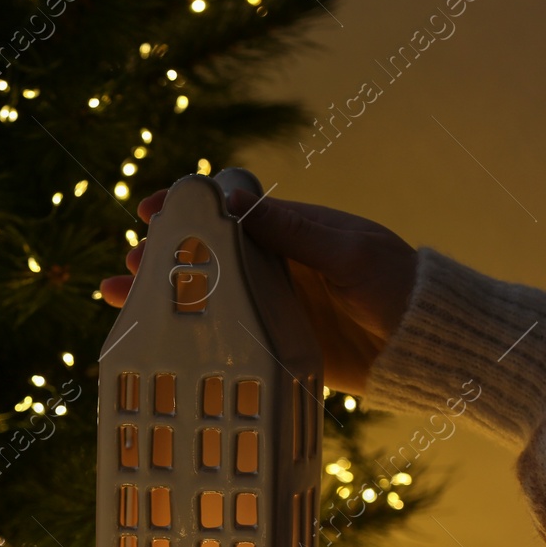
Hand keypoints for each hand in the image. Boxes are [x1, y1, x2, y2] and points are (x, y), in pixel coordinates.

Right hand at [98, 190, 419, 394]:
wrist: (428, 347)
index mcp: (290, 229)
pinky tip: (149, 338)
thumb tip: (229, 199)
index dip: (186, 206)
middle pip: (202, 250)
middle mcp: (273, 263)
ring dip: (159, 290)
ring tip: (116, 293)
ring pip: (201, 291)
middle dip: (162, 252)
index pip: (225, 207)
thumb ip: (290, 227)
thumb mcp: (346, 252)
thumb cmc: (396, 286)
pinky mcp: (270, 342)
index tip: (150, 209)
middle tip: (132, 260)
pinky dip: (182, 332)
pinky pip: (218, 334)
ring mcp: (269, 304)